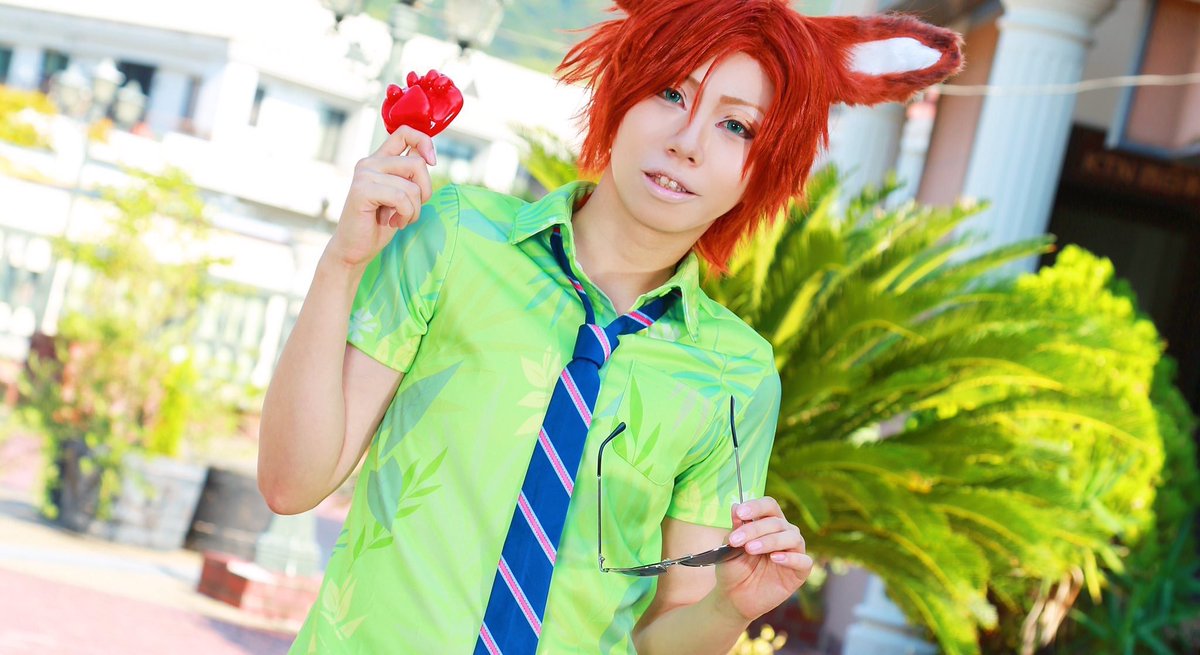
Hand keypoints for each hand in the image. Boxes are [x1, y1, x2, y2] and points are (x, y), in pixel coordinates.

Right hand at [327, 125, 435, 267]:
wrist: (355, 249)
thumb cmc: (379, 224)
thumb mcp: (402, 195)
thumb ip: (410, 175)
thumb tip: (427, 157)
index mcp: (379, 160)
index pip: (405, 132)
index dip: (424, 142)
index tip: (432, 161)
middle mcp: (370, 163)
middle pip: (417, 163)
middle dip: (425, 192)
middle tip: (410, 209)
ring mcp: (364, 174)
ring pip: (412, 186)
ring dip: (414, 210)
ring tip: (399, 219)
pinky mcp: (362, 190)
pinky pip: (401, 198)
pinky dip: (405, 215)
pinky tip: (393, 222)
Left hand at [713, 497, 812, 621]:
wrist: (734, 597)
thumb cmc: (733, 568)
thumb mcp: (730, 547)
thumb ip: (736, 528)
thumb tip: (736, 506)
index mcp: (768, 523)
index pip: (769, 506)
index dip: (756, 507)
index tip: (740, 513)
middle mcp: (784, 533)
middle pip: (777, 522)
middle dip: (754, 529)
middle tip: (736, 540)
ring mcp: (794, 551)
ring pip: (792, 537)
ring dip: (770, 540)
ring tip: (751, 549)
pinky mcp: (800, 572)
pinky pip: (803, 561)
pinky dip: (791, 558)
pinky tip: (775, 558)